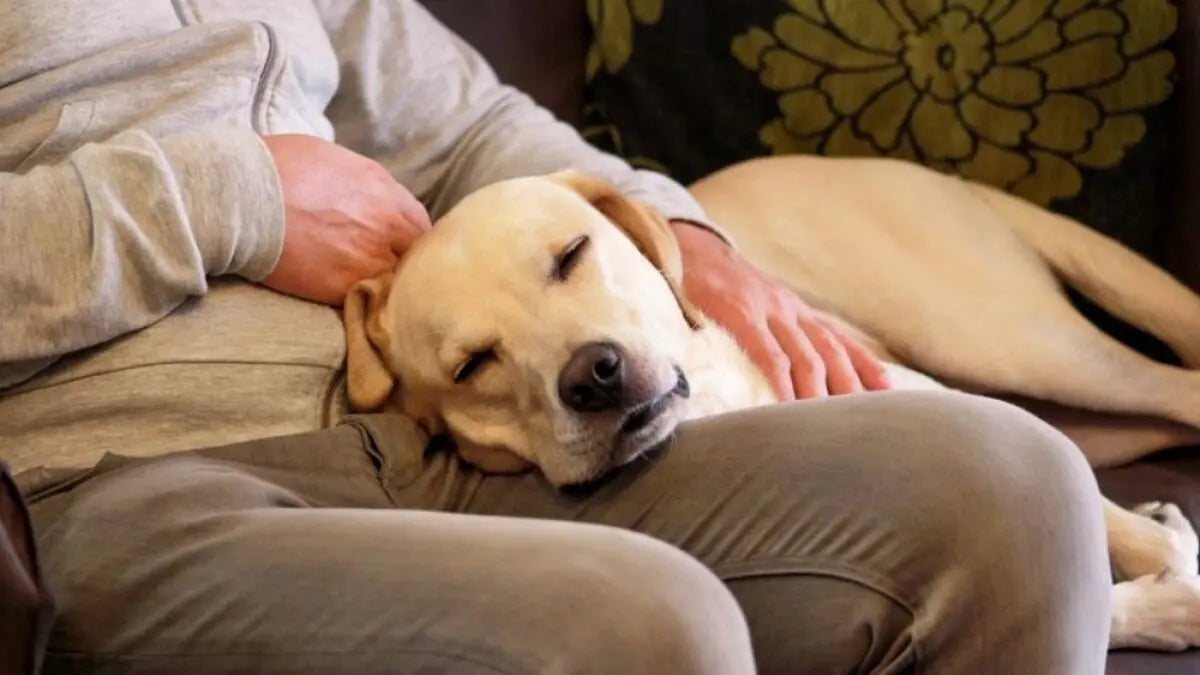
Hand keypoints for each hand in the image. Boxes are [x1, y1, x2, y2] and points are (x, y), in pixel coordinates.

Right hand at [260, 134, 431, 304]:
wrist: (241, 198)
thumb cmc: (275, 168)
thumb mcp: (331, 159)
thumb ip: (362, 183)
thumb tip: (368, 198)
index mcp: (383, 190)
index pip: (419, 225)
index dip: (408, 238)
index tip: (396, 247)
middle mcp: (385, 223)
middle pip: (415, 255)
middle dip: (403, 262)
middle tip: (388, 272)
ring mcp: (368, 257)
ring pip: (396, 280)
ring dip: (386, 285)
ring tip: (372, 290)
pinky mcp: (345, 286)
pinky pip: (369, 299)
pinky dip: (365, 302)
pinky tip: (354, 301)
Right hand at [672, 221, 891, 400]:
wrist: (688, 247)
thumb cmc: (717, 284)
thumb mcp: (755, 303)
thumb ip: (772, 329)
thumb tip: (783, 366)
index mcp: (794, 309)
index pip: (839, 339)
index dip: (864, 363)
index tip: (887, 390)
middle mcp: (789, 309)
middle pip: (831, 352)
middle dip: (850, 386)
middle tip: (864, 420)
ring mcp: (767, 311)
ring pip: (807, 357)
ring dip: (820, 393)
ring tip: (827, 426)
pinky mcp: (741, 314)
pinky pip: (769, 354)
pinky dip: (782, 382)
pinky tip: (787, 405)